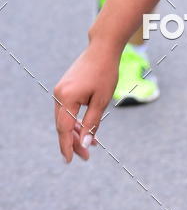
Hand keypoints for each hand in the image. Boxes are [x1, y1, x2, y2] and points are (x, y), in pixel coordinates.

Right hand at [54, 43, 119, 162]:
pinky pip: (67, 109)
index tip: (70, 161)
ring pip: (65, 118)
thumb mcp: (102, 100)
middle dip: (73, 142)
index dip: (67, 146)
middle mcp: (59, 94)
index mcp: (66, 97)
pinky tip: (86, 128)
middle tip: (86, 156)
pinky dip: (76, 119)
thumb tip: (85, 144)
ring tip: (92, 145)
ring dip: (76, 131)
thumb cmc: (105, 72)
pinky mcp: (64, 88)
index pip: (64, 128)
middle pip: (63, 125)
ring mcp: (60, 90)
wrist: (103, 48)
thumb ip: (92, 123)